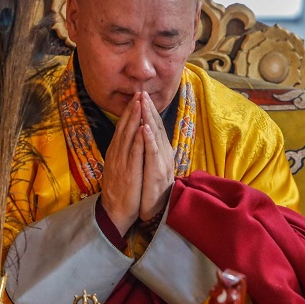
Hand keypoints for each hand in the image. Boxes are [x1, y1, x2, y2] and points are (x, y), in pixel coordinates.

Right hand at [101, 94, 143, 235]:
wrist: (115, 211)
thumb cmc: (120, 190)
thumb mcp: (119, 168)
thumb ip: (123, 153)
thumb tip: (128, 139)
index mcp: (115, 152)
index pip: (122, 128)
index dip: (129, 112)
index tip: (136, 98)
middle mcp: (116, 154)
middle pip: (124, 128)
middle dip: (132, 110)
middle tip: (139, 92)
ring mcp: (121, 163)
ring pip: (127, 136)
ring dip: (134, 119)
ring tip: (140, 103)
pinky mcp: (128, 172)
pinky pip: (133, 153)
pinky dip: (137, 140)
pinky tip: (141, 129)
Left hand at [139, 92, 175, 222]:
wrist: (154, 211)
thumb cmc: (149, 189)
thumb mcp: (149, 166)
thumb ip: (148, 150)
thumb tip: (144, 135)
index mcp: (160, 152)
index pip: (154, 127)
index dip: (148, 111)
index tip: (141, 96)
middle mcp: (163, 155)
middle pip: (156, 128)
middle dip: (149, 109)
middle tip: (142, 92)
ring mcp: (161, 163)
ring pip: (155, 137)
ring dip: (149, 119)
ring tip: (144, 103)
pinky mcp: (157, 173)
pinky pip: (153, 154)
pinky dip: (149, 140)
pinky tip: (145, 128)